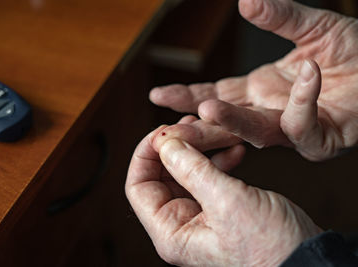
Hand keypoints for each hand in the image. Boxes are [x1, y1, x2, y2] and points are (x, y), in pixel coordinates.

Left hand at [126, 125, 321, 265]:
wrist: (307, 259)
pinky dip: (218, 158)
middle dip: (176, 146)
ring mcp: (198, 215)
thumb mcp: (227, 202)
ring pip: (185, 170)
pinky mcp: (217, 207)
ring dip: (198, 148)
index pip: (138, 185)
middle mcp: (179, 224)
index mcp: (171, 231)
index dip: (146, 153)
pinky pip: (207, 176)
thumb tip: (165, 143)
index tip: (164, 131)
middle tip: (192, 124)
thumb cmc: (270, 245)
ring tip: (214, 130)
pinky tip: (234, 148)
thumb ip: (192, 170)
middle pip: (160, 174)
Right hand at [149, 0, 357, 160]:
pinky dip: (302, 103)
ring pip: (256, 133)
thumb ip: (280, 17)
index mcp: (260, 91)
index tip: (158, 96)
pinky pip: (304, 127)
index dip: (186, 98)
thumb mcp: (312, 27)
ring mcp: (293, 129)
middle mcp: (269, 112)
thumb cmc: (352, 52)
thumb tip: (245, 0)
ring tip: (210, 108)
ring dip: (233, 122)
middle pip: (225, 124)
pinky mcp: (321, 140)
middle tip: (171, 127)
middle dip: (197, 125)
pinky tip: (308, 73)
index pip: (214, 95)